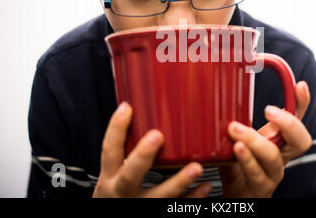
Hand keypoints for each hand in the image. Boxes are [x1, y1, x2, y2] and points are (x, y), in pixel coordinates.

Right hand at [93, 102, 211, 197]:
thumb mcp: (114, 175)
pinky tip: (206, 186)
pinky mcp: (156, 214)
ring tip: (196, 167)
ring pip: (159, 196)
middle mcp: (123, 192)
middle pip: (130, 174)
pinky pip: (176, 207)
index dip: (116, 129)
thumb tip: (137, 113)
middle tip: (157, 136)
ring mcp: (141, 205)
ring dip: (179, 181)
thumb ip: (126, 153)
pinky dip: (193, 198)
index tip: (127, 108)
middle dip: (143, 156)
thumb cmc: (118, 195)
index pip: (109, 150)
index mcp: (111, 177)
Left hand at [218, 81, 311, 197]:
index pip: (297, 120)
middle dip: (288, 123)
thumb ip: (237, 122)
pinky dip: (247, 160)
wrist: (234, 196)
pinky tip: (237, 149)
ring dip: (255, 141)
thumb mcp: (238, 139)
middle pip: (301, 141)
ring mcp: (272, 174)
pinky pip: (256, 173)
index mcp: (279, 142)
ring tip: (235, 129)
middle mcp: (281, 158)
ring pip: (273, 157)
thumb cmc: (237, 166)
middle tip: (269, 110)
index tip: (300, 86)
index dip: (302, 104)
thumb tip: (220, 94)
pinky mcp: (259, 188)